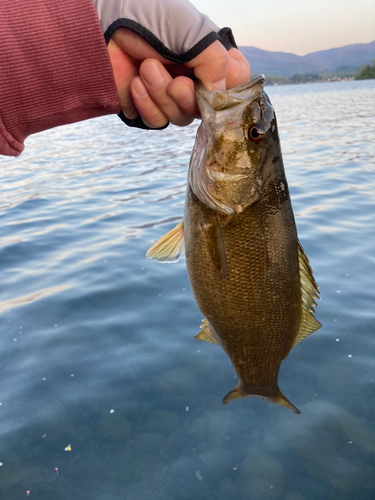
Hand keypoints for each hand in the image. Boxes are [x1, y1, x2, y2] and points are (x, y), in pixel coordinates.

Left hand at [108, 28, 249, 127]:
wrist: (106, 22)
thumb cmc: (152, 18)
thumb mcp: (194, 34)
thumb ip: (216, 64)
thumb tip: (218, 98)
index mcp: (212, 60)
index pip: (235, 87)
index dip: (226, 93)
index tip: (210, 83)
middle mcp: (195, 80)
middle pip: (205, 112)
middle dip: (187, 97)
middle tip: (175, 81)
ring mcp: (171, 96)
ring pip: (179, 119)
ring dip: (162, 95)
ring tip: (147, 68)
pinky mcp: (148, 106)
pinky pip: (156, 122)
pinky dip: (146, 104)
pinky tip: (136, 83)